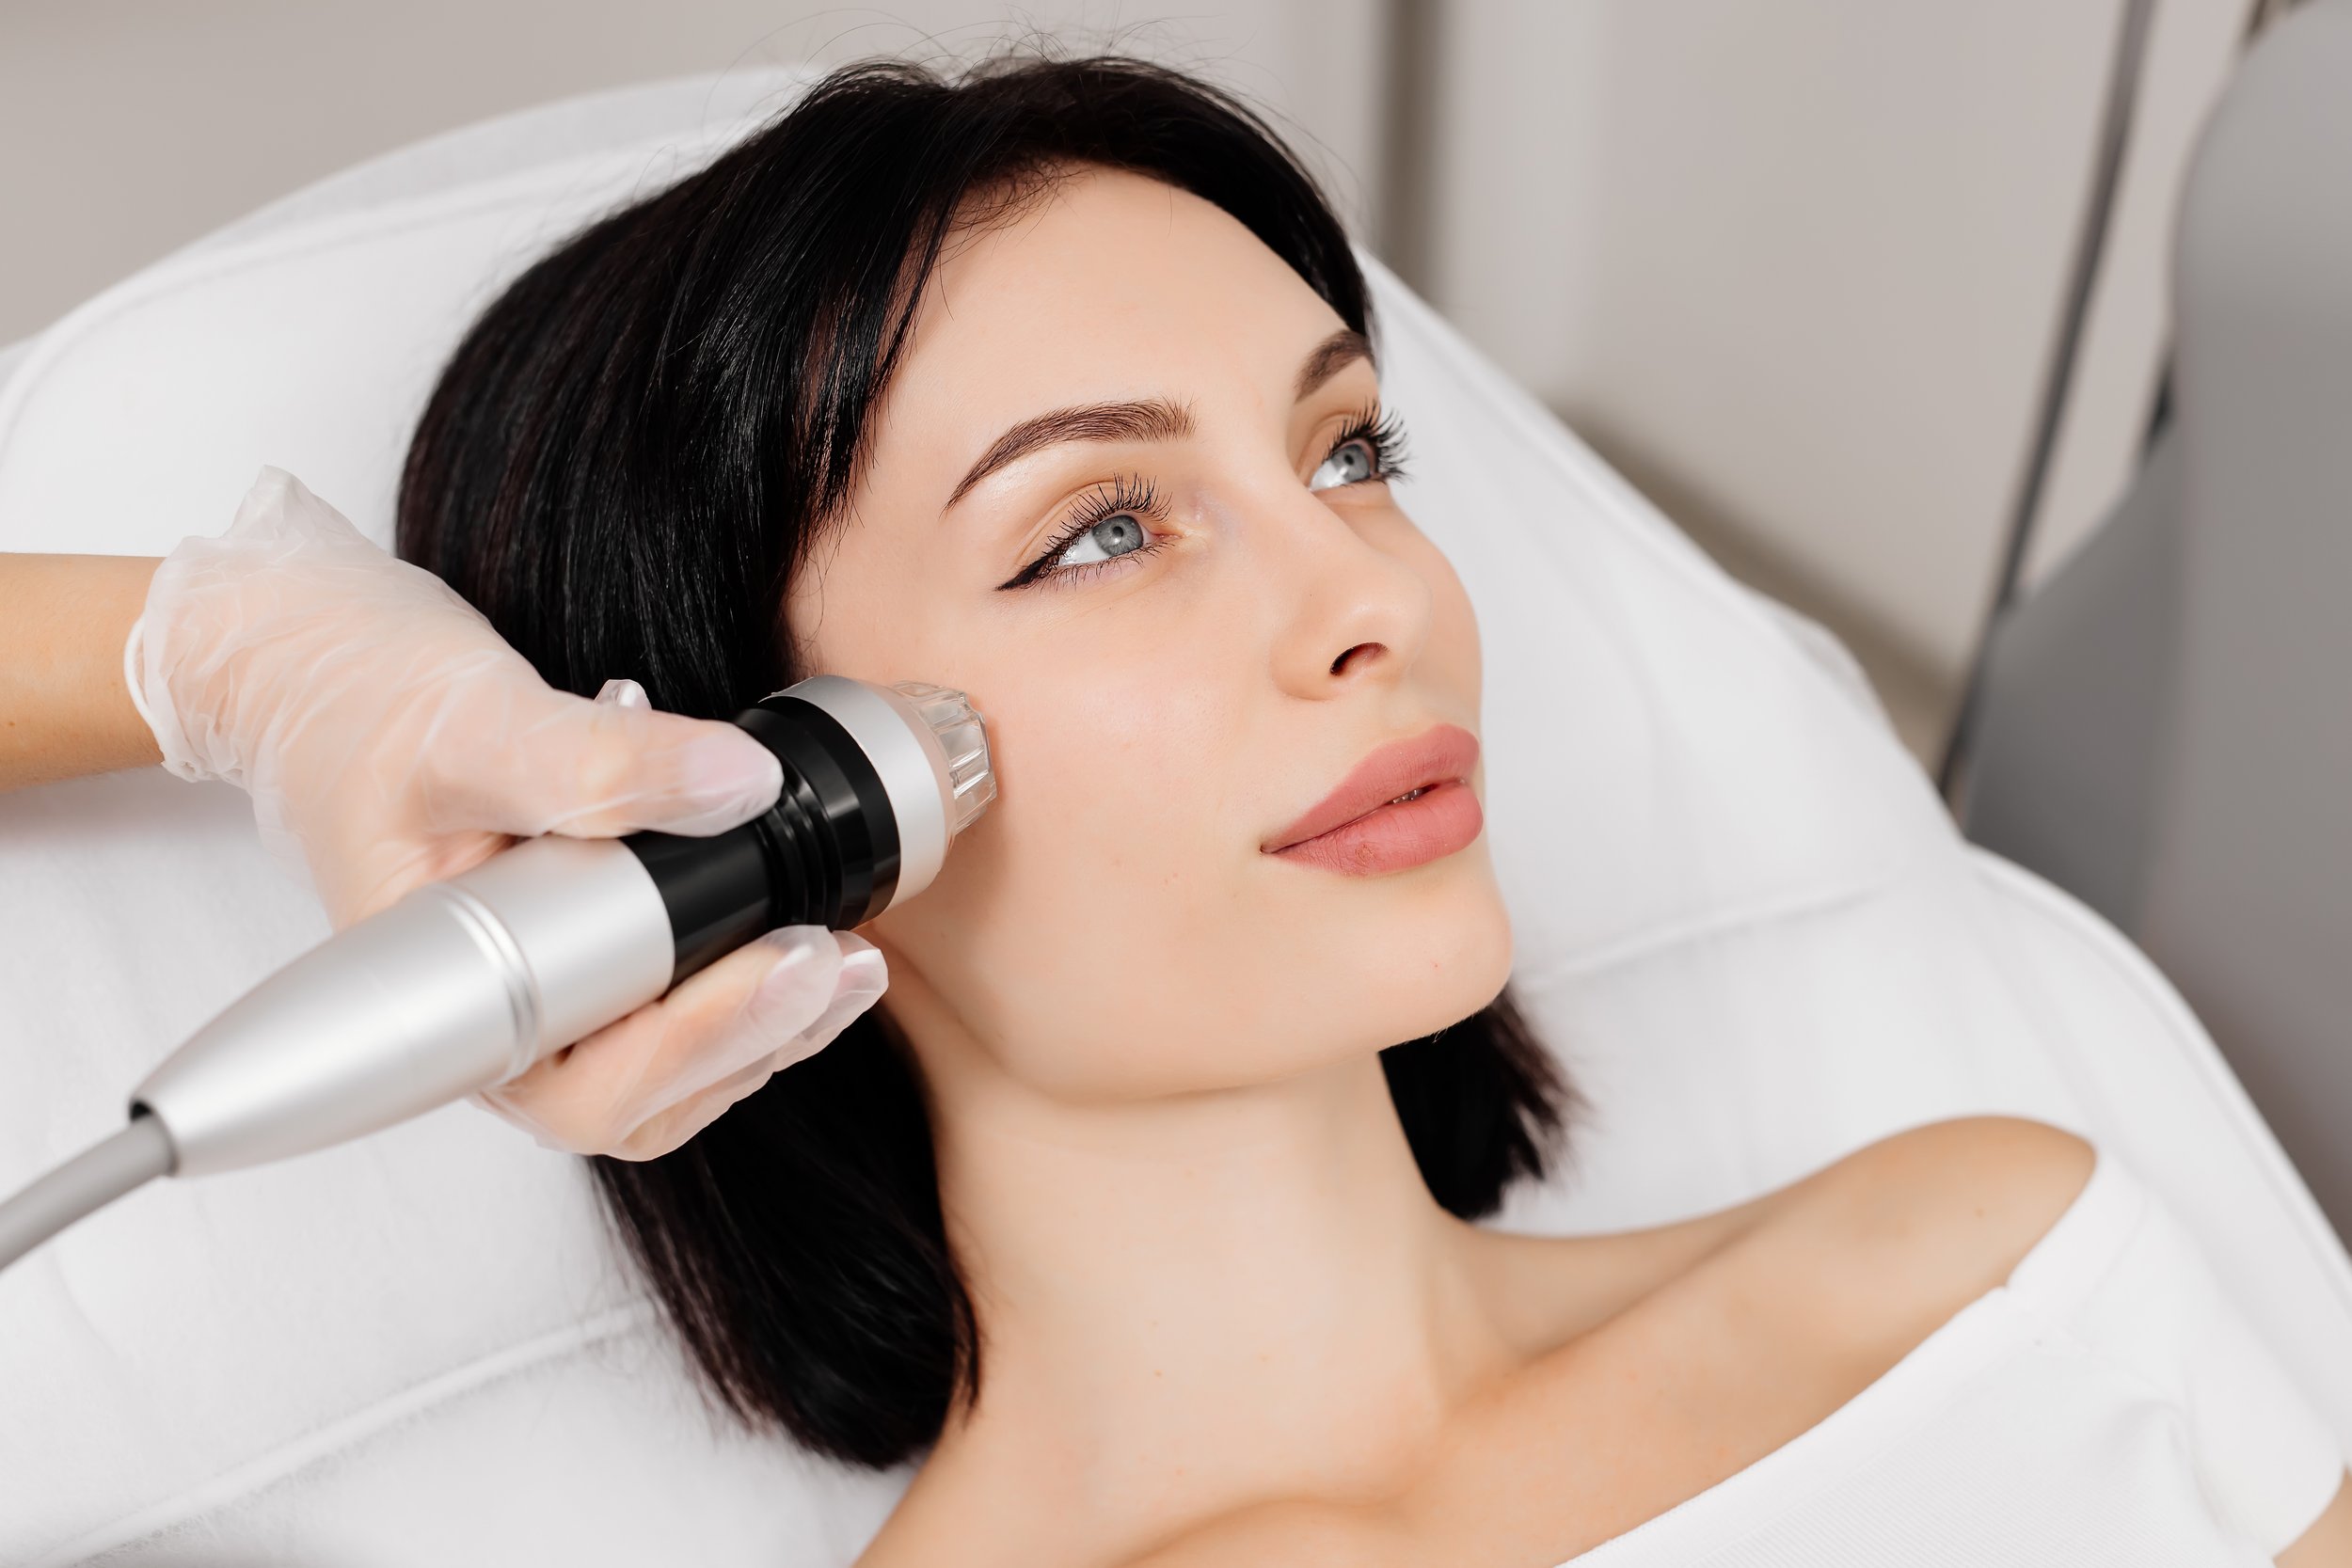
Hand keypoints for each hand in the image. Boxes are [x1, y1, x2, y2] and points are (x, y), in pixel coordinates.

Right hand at [128, 466, 883, 1155]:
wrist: (311, 671)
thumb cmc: (357, 707)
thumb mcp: (471, 722)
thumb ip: (597, 763)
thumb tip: (738, 785)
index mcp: (447, 1011)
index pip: (584, 1087)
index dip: (700, 1038)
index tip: (794, 961)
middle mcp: (494, 1029)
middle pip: (641, 1099)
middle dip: (755, 1036)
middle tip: (844, 963)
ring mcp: (537, 1004)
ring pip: (666, 1067)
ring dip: (765, 1022)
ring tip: (848, 958)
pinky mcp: (576, 963)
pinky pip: (666, 1007)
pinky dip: (741, 981)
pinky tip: (802, 930)